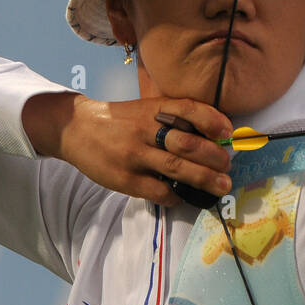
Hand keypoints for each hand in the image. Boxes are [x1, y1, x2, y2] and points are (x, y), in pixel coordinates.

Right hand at [22, 92, 232, 206]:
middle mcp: (145, 129)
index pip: (188, 109)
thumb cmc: (121, 120)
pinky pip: (158, 190)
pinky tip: (183, 195)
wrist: (76, 129)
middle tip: (228, 167)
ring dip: (204, 179)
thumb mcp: (145, 109)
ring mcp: (134, 155)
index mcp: (153, 108)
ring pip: (177, 168)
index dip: (212, 120)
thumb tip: (212, 137)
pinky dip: (176, 195)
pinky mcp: (125, 179)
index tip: (228, 133)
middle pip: (188, 143)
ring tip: (222, 186)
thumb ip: (173, 119)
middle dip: (215, 157)